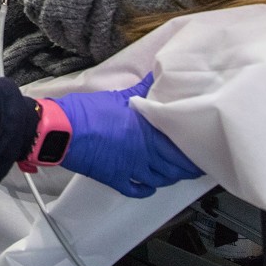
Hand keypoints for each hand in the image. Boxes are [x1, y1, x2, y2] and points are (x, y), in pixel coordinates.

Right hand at [46, 74, 201, 197]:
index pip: (180, 146)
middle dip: (188, 166)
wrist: (63, 130)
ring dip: (171, 177)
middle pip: (176, 167)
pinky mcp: (116, 179)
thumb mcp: (117, 96)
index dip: (194, 149)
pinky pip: (138, 190)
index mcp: (148, 132)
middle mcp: (145, 154)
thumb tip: (155, 74)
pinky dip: (147, 190)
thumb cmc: (89, 112)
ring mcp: (131, 170)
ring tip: (176, 172)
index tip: (202, 145)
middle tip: (197, 163)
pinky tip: (150, 185)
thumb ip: (141, 89)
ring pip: (160, 180)